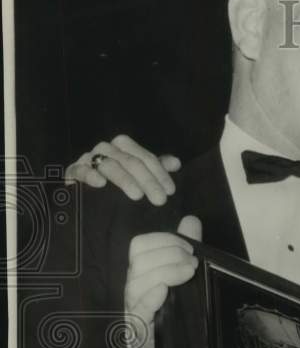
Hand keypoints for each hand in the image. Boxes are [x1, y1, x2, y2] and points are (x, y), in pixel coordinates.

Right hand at [65, 134, 180, 205]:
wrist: (86, 194)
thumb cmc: (118, 183)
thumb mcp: (139, 175)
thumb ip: (156, 168)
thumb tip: (176, 163)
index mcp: (124, 147)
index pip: (146, 158)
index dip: (160, 174)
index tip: (170, 192)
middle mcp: (107, 149)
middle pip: (131, 161)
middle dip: (148, 181)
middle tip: (159, 200)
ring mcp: (89, 158)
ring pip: (109, 165)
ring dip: (124, 180)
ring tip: (137, 196)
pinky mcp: (74, 170)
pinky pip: (80, 170)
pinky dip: (90, 175)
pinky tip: (101, 184)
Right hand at [125, 216, 201, 347]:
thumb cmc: (173, 319)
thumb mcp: (181, 281)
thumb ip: (184, 250)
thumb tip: (191, 221)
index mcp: (141, 275)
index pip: (140, 245)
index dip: (164, 240)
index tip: (189, 246)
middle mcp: (133, 290)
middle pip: (138, 259)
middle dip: (169, 253)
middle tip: (192, 261)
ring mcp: (134, 311)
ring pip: (137, 281)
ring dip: (166, 270)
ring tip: (189, 272)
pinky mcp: (139, 332)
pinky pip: (139, 310)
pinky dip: (152, 296)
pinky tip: (166, 290)